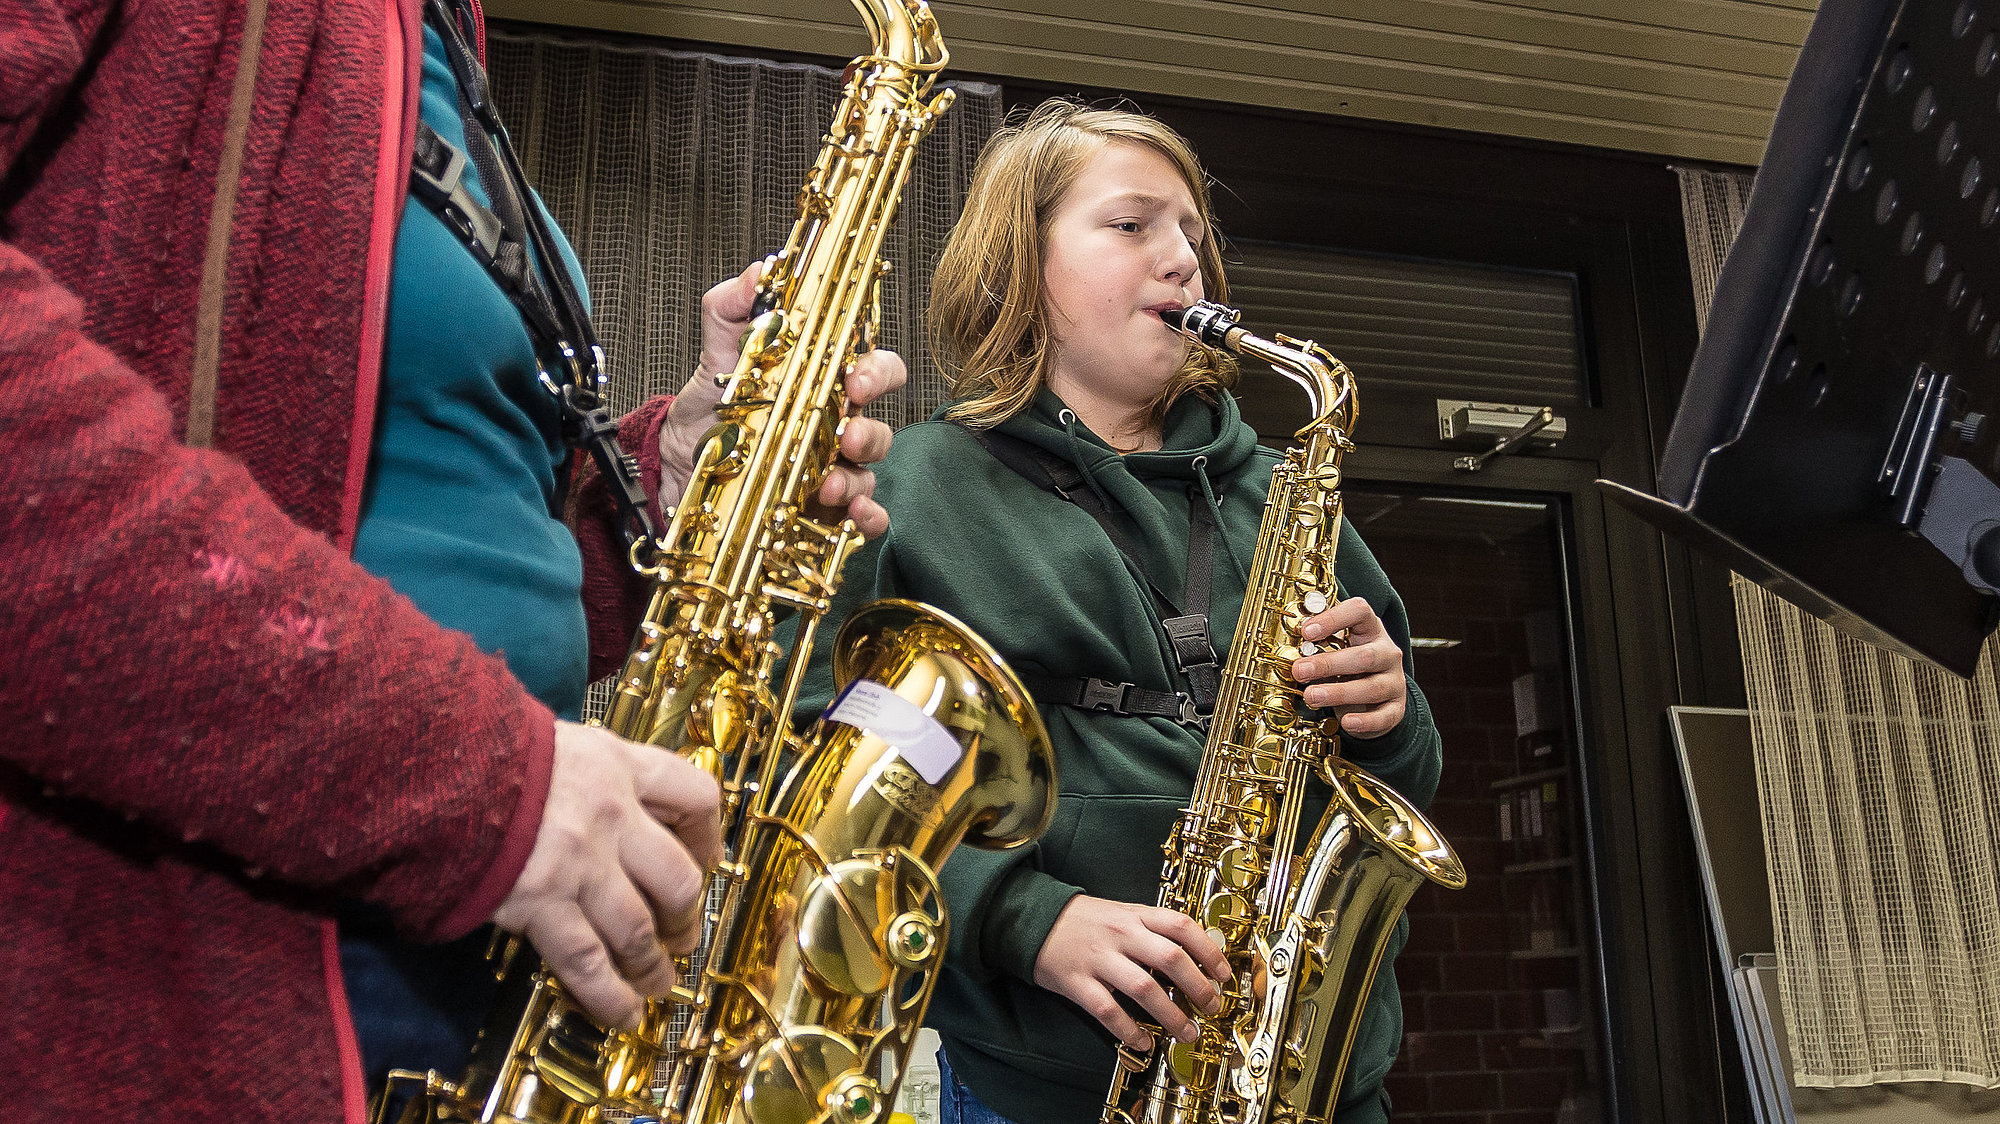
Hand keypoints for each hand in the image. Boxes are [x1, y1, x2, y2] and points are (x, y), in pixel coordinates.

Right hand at [491, 720, 722, 1030]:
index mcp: (619, 765)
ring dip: (652, 965)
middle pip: (678, 878)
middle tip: (683, 936)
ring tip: (657, 983)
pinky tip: (623, 1014)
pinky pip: (588, 962)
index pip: (696, 796)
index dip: (709, 836)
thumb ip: (592, 771)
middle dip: (685, 916)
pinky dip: (610, 995)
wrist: (429, 762)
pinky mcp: (541, 904)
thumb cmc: (485, 749)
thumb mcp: (557, 740)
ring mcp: (579, 864)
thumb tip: (607, 799)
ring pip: (639, 930)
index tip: (707, 860)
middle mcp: (611, 816)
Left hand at [657, 261, 906, 535]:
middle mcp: (837, 428)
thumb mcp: (717, 353)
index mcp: (825, 384)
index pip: (875, 369)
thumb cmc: (711, 405)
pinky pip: (861, 519)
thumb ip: (734, 308)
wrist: (676, 462)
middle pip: (880, 427)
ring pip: (869, 475)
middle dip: (870, 433)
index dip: (877, 373)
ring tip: (825, 487)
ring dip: (856, 482)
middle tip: (845, 437)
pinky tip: (852, 518)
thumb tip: (759, 270)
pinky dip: (866, 521)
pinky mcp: (820, 512)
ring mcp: (832, 471)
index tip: (854, 380)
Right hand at [1033, 896, 1229, 1051]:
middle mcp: (1121, 934)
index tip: (1223, 974)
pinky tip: (1143, 1042)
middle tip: (1211, 1006)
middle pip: (1171, 958)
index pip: (1182, 926)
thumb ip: (1154, 929)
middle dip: (1198, 987)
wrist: (1034, 920)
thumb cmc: (1087, 921)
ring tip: (1186, 1031)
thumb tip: (1194, 958)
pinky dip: (1129, 1030)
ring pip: (1144, 988)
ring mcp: (1099, 958)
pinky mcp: (1077, 982)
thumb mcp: (1123, 913)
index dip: (1209, 951)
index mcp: (1136, 914)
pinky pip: (1108, 1011)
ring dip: (1171, 1015)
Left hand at [1289, 596, 1407, 737]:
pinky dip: (1366, 721)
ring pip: (1373, 687)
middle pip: (1365, 655)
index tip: (1306, 632)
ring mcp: (1394, 681)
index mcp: (1370, 630)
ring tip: (1312, 696)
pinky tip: (1347, 722)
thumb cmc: (1350, 666)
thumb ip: (1317, 646)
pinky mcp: (1396, 708)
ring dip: (1339, 693)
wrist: (1376, 696)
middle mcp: (1387, 653)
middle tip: (1299, 671)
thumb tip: (1287, 649)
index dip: (1334, 619)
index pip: (1360, 612)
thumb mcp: (1336, 649)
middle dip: (1328, 664)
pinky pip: (1385, 716)